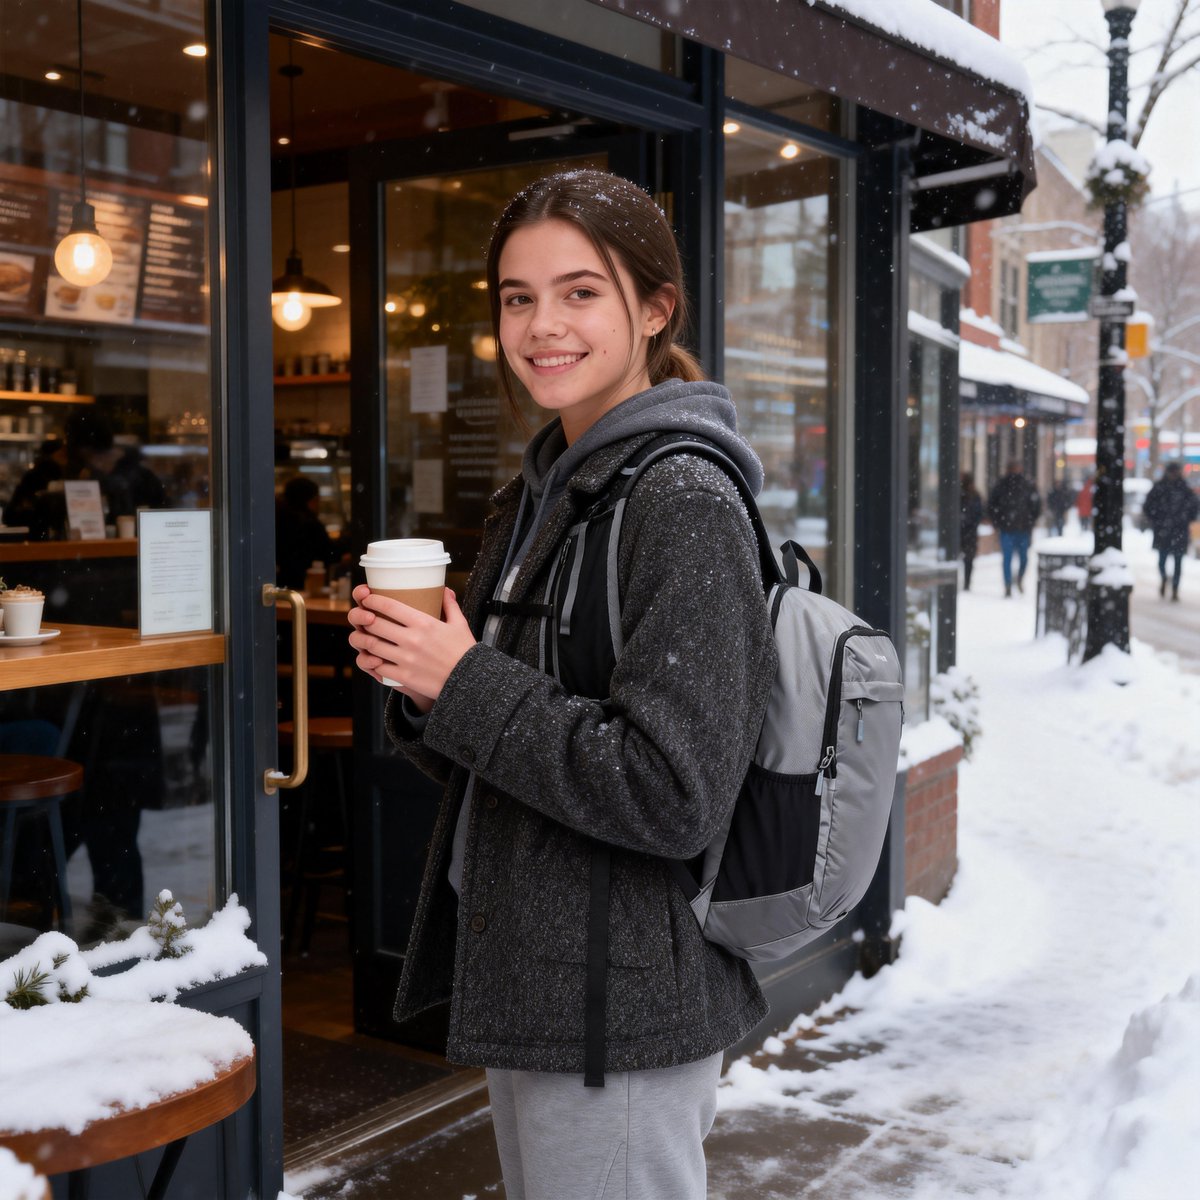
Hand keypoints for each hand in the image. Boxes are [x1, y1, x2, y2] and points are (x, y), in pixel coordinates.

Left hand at [347, 585, 474, 706]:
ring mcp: (406, 659)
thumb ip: (449, 605)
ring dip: (364, 640)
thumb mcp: (459, 624)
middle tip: (364, 617)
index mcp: (424, 623)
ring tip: (365, 636)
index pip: (388, 606)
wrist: (470, 681)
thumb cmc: (464, 651)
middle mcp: (412, 639)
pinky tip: (373, 657)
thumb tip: (444, 590)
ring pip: (372, 646)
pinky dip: (372, 661)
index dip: (372, 600)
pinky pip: (378, 667)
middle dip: (364, 619)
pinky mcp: (404, 676)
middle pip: (374, 624)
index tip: (367, 598)